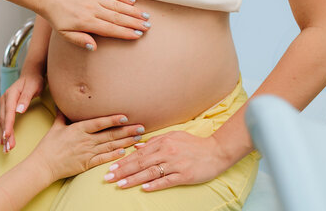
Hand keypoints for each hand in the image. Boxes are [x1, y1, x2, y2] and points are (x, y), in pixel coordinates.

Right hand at [0, 72, 44, 151]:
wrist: (31, 74)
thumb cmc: (34, 80)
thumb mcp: (33, 87)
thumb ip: (26, 98)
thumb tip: (19, 110)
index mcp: (11, 94)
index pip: (8, 112)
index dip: (8, 125)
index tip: (7, 136)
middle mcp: (5, 100)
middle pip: (4, 120)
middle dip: (6, 134)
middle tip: (8, 148)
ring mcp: (5, 104)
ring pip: (3, 122)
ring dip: (4, 135)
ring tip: (6, 148)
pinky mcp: (7, 108)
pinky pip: (4, 121)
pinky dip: (3, 131)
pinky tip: (2, 141)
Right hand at [30, 111, 144, 181]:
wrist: (43, 165)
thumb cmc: (48, 146)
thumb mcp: (56, 127)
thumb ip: (63, 115)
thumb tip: (63, 104)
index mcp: (78, 129)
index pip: (99, 123)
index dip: (113, 120)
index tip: (125, 117)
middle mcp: (85, 140)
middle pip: (109, 134)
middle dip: (126, 130)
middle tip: (141, 127)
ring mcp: (87, 152)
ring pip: (110, 146)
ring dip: (125, 141)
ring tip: (137, 137)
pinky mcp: (87, 164)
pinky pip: (103, 159)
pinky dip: (114, 155)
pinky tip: (125, 151)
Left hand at [43, 0, 150, 49]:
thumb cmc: (57, 18)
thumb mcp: (64, 34)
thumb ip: (79, 41)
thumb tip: (93, 47)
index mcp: (86, 22)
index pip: (110, 29)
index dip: (125, 32)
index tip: (138, 35)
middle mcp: (92, 9)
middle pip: (117, 17)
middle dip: (134, 22)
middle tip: (148, 26)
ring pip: (117, 5)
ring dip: (132, 10)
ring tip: (145, 15)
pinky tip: (132, 1)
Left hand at [102, 131, 229, 190]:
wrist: (216, 151)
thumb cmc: (193, 144)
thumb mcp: (174, 136)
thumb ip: (155, 141)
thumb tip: (137, 146)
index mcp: (163, 142)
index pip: (139, 154)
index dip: (124, 161)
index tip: (111, 167)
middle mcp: (167, 152)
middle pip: (141, 163)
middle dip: (123, 171)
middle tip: (108, 178)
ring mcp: (176, 164)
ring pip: (151, 172)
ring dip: (134, 179)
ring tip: (120, 184)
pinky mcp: (185, 175)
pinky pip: (167, 180)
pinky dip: (155, 185)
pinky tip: (143, 189)